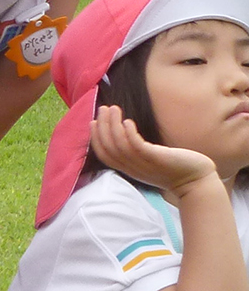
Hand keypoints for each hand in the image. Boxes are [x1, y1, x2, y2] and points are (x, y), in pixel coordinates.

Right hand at [90, 104, 218, 201]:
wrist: (196, 182)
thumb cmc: (176, 169)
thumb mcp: (150, 162)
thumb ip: (138, 152)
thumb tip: (129, 135)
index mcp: (129, 169)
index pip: (104, 155)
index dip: (96, 138)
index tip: (94, 122)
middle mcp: (132, 167)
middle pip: (108, 147)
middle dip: (102, 126)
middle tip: (103, 108)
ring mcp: (143, 164)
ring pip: (118, 144)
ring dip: (113, 125)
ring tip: (113, 109)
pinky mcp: (155, 159)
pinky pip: (136, 146)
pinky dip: (128, 132)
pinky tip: (128, 121)